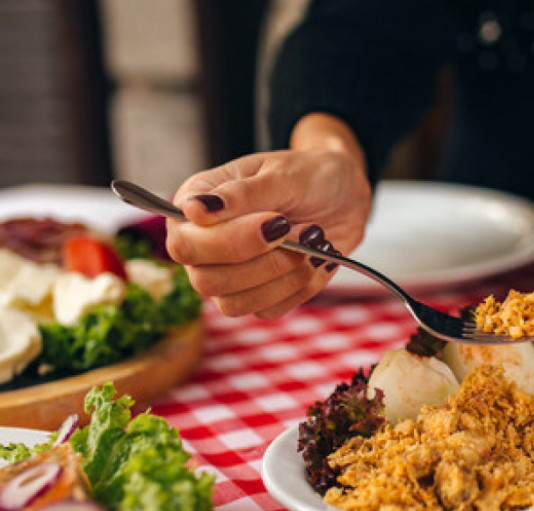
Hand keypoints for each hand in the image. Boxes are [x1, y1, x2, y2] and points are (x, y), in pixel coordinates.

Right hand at [166, 114, 370, 318]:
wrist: (345, 196)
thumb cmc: (309, 176)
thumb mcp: (281, 175)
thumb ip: (240, 194)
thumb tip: (192, 209)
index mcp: (196, 206)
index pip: (185, 244)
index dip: (230, 241)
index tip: (276, 220)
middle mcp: (205, 245)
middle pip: (206, 281)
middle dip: (265, 261)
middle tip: (306, 231)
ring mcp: (230, 275)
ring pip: (235, 303)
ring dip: (285, 276)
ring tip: (315, 242)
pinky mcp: (260, 294)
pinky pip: (269, 310)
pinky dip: (301, 287)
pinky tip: (318, 259)